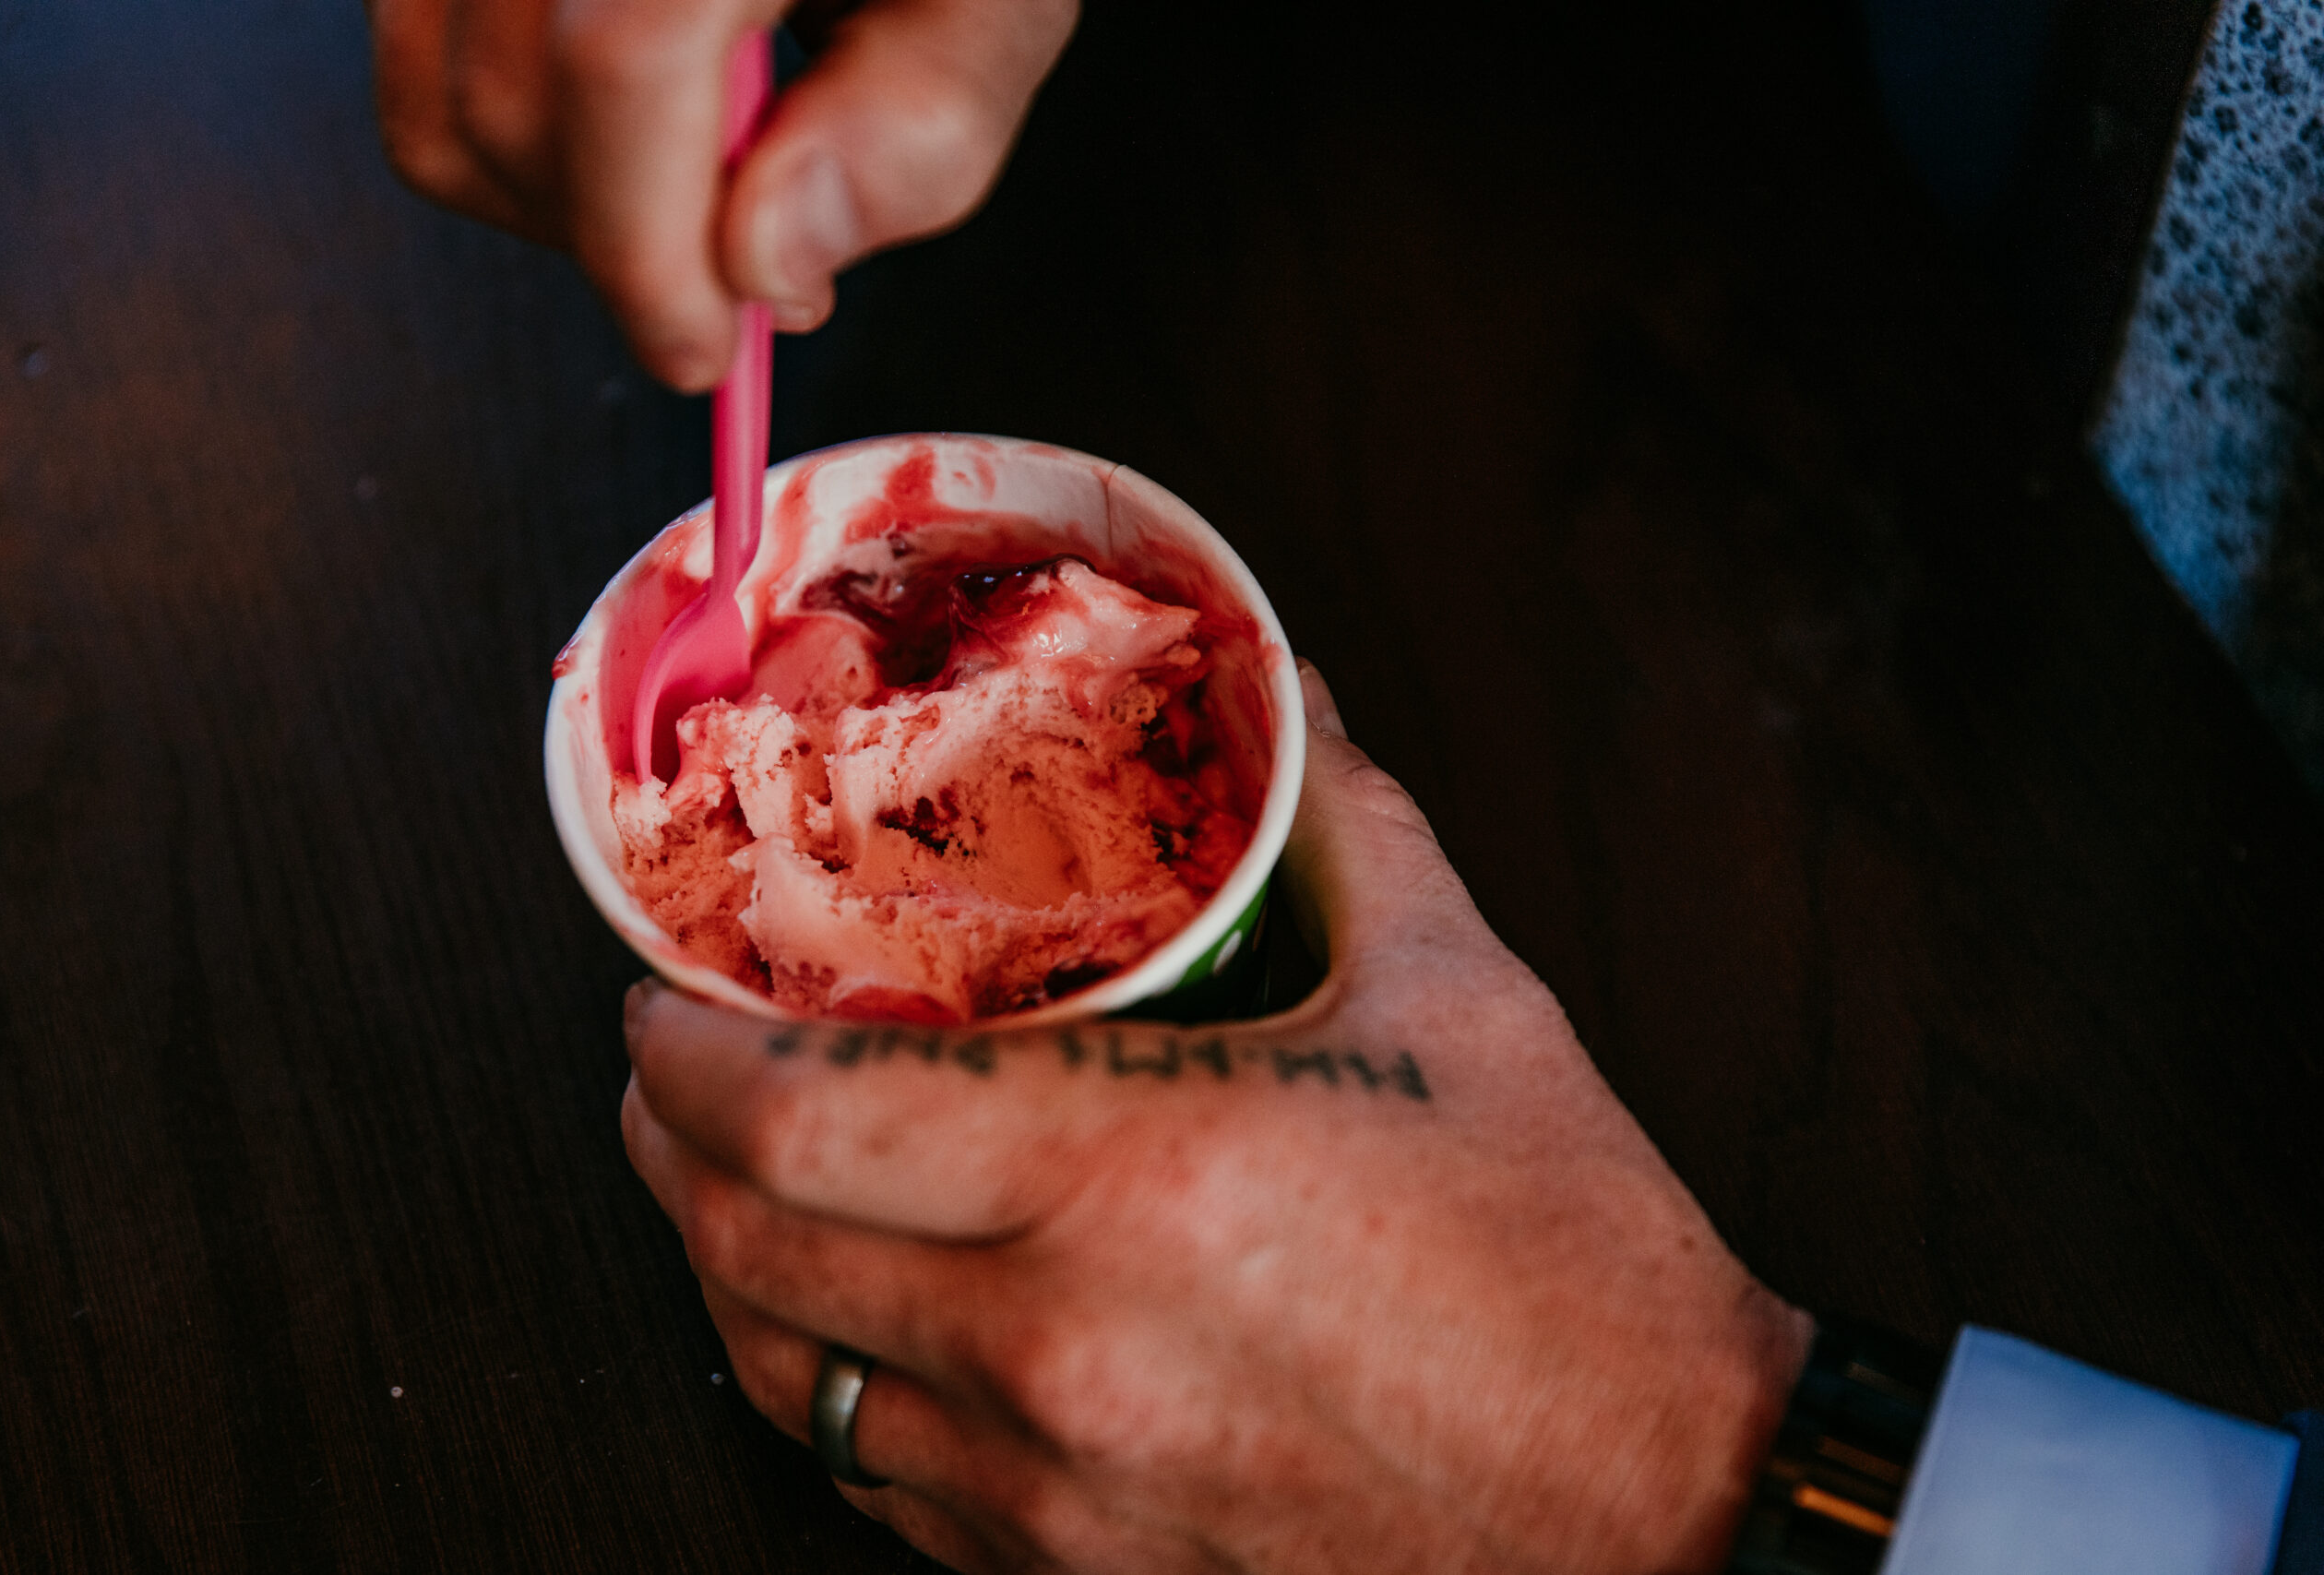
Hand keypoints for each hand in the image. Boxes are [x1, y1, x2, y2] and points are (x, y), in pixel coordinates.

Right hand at [367, 0, 1078, 386]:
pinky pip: (415, 54)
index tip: (705, 349)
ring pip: (438, 95)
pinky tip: (643, 106)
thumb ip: (916, 122)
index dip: (651, 245)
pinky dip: (519, 120)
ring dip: (569, 193)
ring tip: (707, 163)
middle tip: (752, 253)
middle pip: (514, 96)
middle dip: (629, 237)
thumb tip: (766, 267)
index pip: (620, 59)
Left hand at [621, 661, 1811, 1573]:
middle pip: (747, 1250)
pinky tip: (855, 1337)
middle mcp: (1063, 1348)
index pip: (804, 1115)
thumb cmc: (1579, 1272)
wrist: (1671, 1525)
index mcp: (1141, 1176)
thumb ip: (1343, 822)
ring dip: (725, 1278)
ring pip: (787, 1385)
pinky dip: (834, 1397)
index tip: (658, 1000)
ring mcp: (1058, 1493)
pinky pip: (882, 1491)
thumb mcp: (1463, 1003)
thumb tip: (1285, 699)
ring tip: (727, 1195)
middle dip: (667, 1150)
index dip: (686, 1053)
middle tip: (664, 1078)